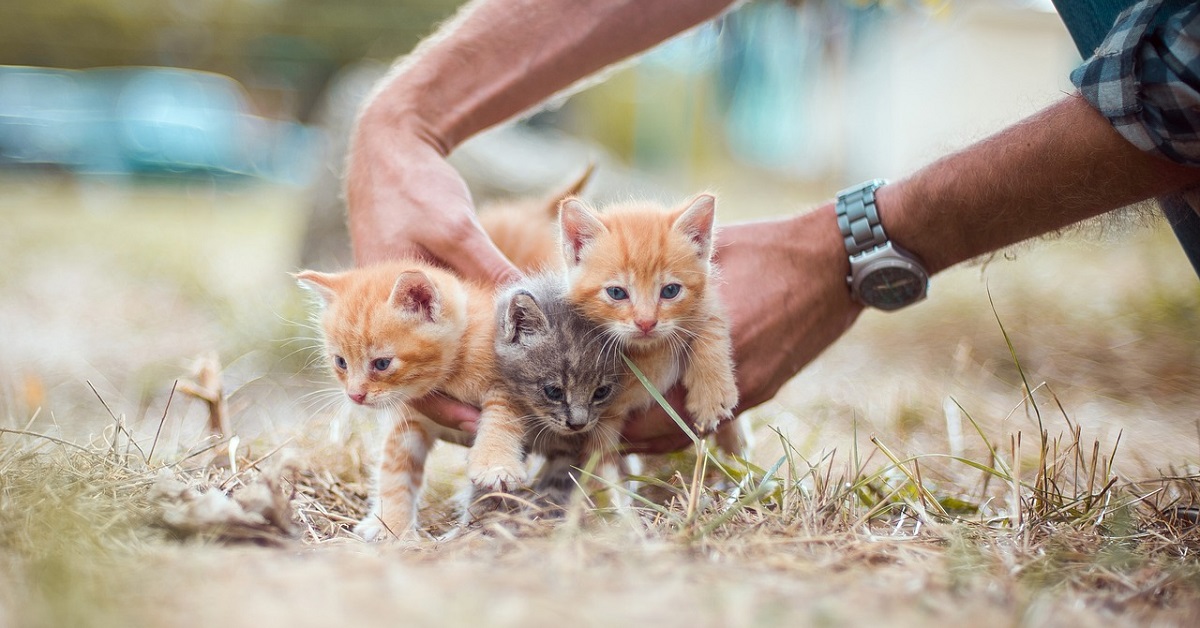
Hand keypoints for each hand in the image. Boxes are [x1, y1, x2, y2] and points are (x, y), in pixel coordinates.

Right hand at [346, 99, 519, 430]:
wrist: (388, 146)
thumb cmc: (416, 185)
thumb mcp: (457, 230)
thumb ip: (490, 269)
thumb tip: (530, 305)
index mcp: (382, 300)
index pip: (404, 372)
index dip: (441, 403)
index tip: (475, 421)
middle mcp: (378, 305)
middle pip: (407, 371)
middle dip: (445, 398)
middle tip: (484, 419)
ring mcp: (387, 296)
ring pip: (413, 349)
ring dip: (444, 374)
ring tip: (483, 398)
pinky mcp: (402, 284)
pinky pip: (418, 325)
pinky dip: (443, 343)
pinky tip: (476, 353)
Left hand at [621, 206, 863, 453]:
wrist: (839, 262)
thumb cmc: (772, 249)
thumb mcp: (712, 259)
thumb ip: (671, 274)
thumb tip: (631, 278)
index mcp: (707, 338)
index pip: (652, 396)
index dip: (620, 411)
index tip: (597, 412)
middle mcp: (729, 371)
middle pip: (670, 425)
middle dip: (635, 433)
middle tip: (606, 435)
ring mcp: (752, 384)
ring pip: (695, 429)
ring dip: (662, 434)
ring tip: (630, 436)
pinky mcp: (767, 384)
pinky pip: (721, 417)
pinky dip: (693, 421)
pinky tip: (673, 417)